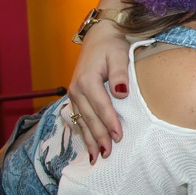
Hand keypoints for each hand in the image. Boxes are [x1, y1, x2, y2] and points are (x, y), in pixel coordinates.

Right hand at [68, 18, 130, 160]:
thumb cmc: (112, 46)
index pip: (100, 106)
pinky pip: (78, 119)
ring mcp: (73, 95)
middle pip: (89, 118)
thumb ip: (120, 74)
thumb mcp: (119, 55)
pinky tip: (89, 147)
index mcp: (87, 80)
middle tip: (109, 153)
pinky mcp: (75, 98)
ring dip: (89, 140)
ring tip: (97, 157)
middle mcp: (76, 89)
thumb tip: (121, 92)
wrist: (99, 37)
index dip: (110, 122)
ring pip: (81, 121)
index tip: (119, 136)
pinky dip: (84, 134)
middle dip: (99, 137)